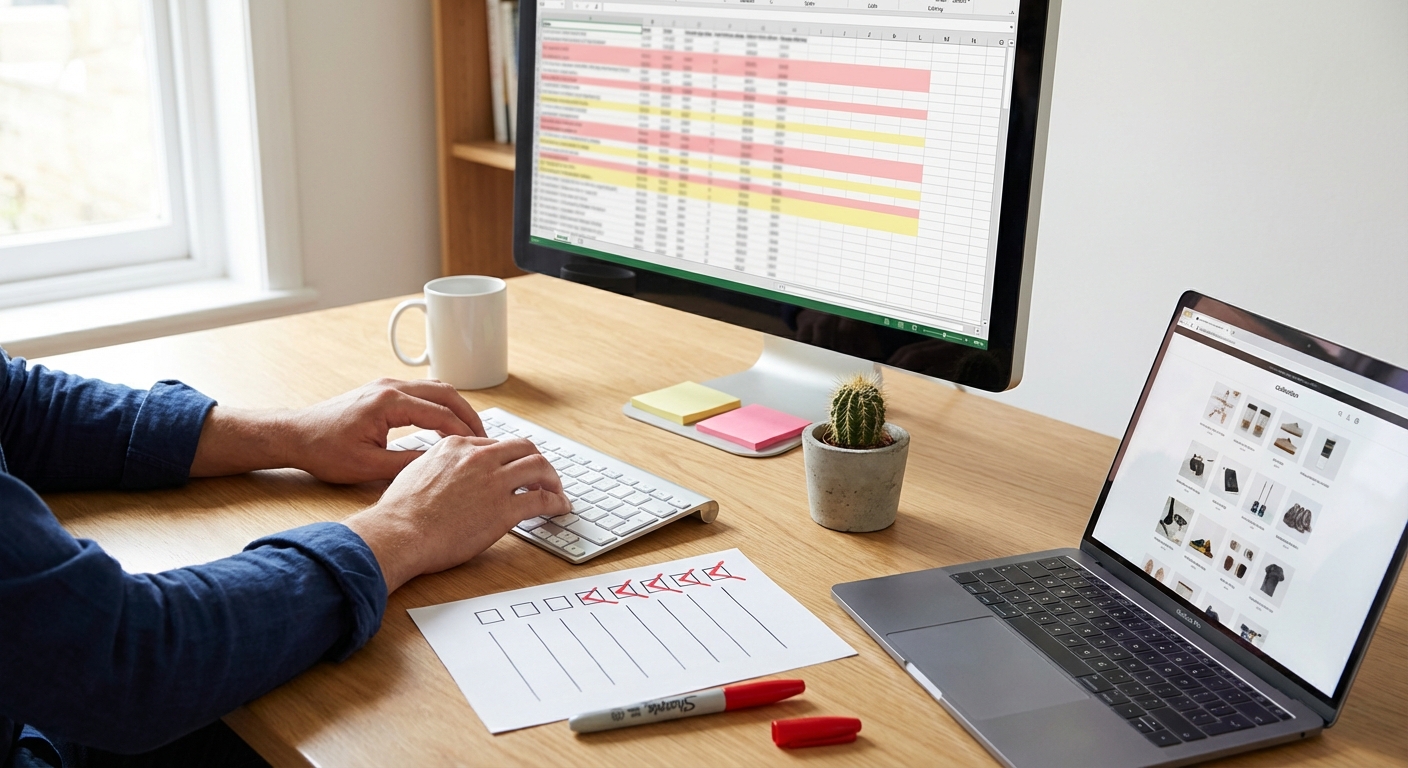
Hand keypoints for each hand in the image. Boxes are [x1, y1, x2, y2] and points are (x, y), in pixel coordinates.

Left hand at [191, 378, 485, 482]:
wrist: (295, 435)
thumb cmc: (324, 450)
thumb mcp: (368, 467)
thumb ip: (407, 464)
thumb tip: (439, 466)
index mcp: (389, 403)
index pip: (439, 414)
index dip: (463, 433)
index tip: (480, 448)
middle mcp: (390, 387)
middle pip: (445, 393)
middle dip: (468, 415)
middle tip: (485, 438)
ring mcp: (386, 386)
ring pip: (435, 388)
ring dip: (456, 408)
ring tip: (471, 431)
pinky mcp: (382, 391)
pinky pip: (421, 391)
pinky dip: (440, 405)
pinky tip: (446, 423)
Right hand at [343, 436, 570, 591]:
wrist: (399, 533)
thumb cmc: (400, 511)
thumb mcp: (415, 470)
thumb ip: (438, 465)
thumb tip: (443, 471)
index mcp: (456, 446)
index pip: (495, 444)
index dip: (509, 458)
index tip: (514, 469)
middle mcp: (478, 458)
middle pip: (523, 448)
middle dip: (537, 461)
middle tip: (543, 476)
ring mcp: (494, 482)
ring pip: (539, 467)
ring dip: (552, 479)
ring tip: (557, 491)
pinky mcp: (504, 509)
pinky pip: (541, 500)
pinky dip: (556, 502)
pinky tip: (560, 508)